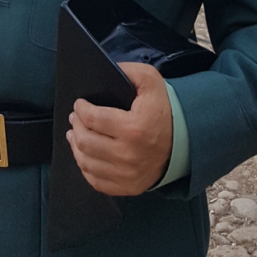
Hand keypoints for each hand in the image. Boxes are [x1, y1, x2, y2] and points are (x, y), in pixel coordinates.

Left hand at [66, 62, 172, 195]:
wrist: (182, 142)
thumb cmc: (162, 109)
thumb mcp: (150, 80)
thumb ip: (128, 70)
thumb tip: (106, 70)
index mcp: (134, 128)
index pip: (95, 119)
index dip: (82, 110)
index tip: (79, 104)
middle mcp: (129, 155)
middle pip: (86, 142)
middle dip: (76, 126)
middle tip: (75, 117)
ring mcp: (127, 175)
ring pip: (87, 162)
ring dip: (76, 146)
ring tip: (74, 134)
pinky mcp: (128, 187)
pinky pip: (96, 181)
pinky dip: (85, 167)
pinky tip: (84, 154)